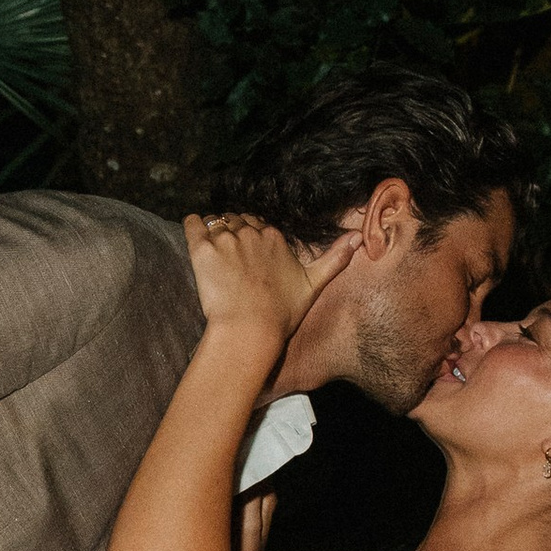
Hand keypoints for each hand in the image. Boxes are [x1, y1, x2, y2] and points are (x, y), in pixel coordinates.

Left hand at [183, 211, 348, 349]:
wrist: (250, 329)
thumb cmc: (281, 312)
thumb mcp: (314, 284)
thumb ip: (335, 258)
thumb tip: (358, 237)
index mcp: (275, 237)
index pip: (259, 225)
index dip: (253, 236)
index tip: (249, 252)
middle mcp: (251, 232)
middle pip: (237, 221)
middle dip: (233, 232)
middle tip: (229, 253)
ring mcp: (225, 239)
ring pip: (216, 222)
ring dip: (213, 230)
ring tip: (212, 249)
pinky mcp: (202, 249)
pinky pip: (193, 224)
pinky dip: (192, 225)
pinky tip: (193, 231)